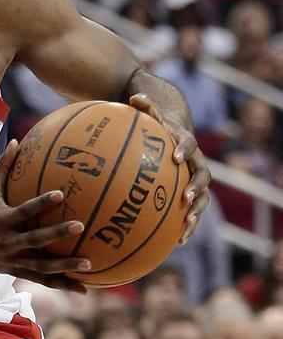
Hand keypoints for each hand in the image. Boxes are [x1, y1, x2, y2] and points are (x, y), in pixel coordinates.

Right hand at [0, 140, 90, 293]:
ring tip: (89, 263)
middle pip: (35, 239)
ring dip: (65, 266)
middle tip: (80, 226)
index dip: (40, 204)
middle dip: (56, 234)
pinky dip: (63, 285)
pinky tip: (84, 288)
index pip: (23, 211)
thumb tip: (15, 141)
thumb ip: (2, 168)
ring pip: (42, 265)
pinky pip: (44, 280)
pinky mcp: (20, 272)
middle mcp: (8, 242)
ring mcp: (15, 260)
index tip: (60, 194)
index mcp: (2, 220)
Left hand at [129, 93, 210, 243]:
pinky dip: (187, 226)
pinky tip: (179, 242)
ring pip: (202, 198)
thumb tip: (135, 96)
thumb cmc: (159, 126)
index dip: (182, 149)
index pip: (187, 144)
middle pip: (203, 176)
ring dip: (195, 212)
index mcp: (185, 144)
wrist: (176, 136)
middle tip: (185, 197)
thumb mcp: (151, 115)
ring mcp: (195, 180)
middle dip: (195, 188)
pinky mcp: (190, 195)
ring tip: (186, 227)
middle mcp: (195, 163)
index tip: (174, 157)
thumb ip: (145, 107)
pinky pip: (192, 212)